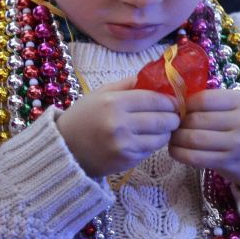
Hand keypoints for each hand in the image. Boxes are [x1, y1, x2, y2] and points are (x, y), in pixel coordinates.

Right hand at [56, 77, 180, 177]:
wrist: (64, 148)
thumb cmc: (82, 118)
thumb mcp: (100, 94)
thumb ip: (127, 85)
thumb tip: (155, 78)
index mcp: (113, 102)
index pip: (154, 99)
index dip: (170, 100)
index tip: (175, 101)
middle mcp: (119, 124)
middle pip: (162, 119)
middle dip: (173, 117)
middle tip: (174, 115)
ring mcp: (124, 145)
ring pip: (161, 137)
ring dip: (166, 132)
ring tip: (162, 128)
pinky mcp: (126, 161)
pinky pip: (150, 150)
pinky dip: (153, 144)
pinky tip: (148, 138)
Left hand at [168, 89, 239, 202]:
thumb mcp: (236, 109)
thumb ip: (211, 104)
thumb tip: (175, 103)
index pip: (202, 99)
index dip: (184, 105)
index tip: (177, 110)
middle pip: (196, 119)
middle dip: (178, 123)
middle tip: (171, 126)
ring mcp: (238, 143)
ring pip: (194, 138)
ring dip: (176, 139)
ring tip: (172, 138)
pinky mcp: (230, 162)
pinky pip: (197, 157)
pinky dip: (180, 154)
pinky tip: (175, 151)